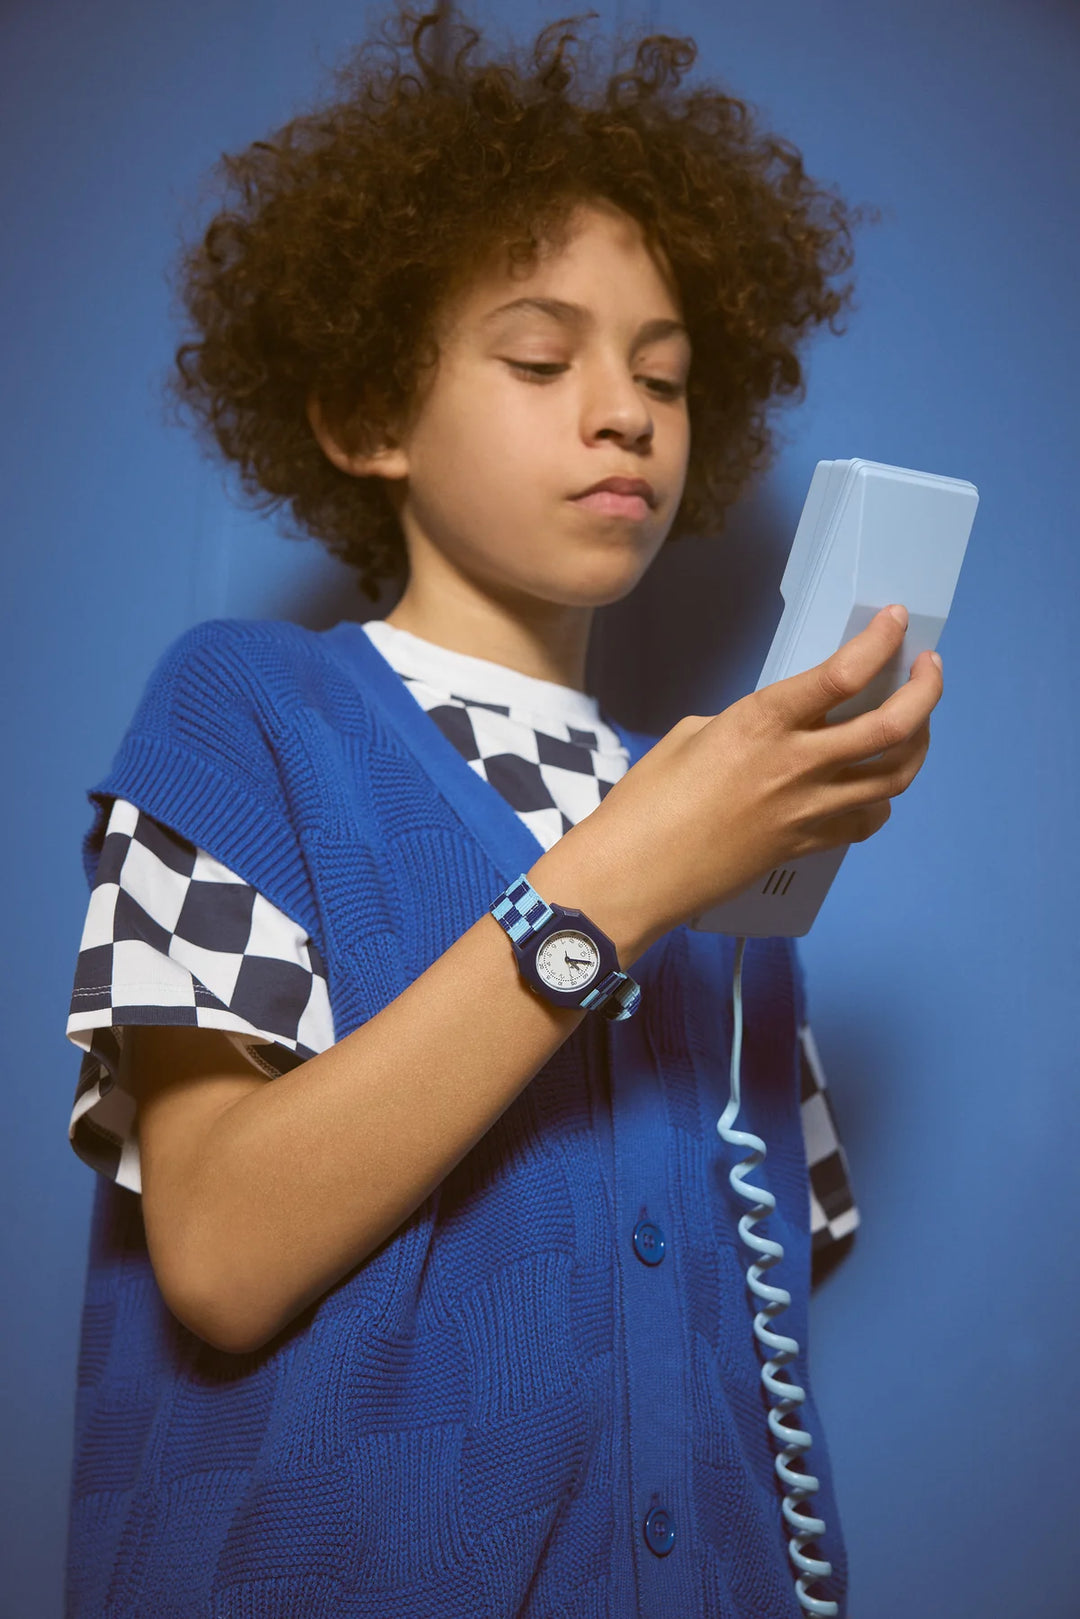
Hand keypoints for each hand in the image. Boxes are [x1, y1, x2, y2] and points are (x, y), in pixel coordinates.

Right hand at [532, 605, 942, 963]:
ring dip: (917, 742)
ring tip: (916, 721)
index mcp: (760, 725)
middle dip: (925, 690)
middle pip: (893, 726)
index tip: (897, 621)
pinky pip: (867, 819)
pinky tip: (874, 783)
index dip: (880, 640)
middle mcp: (796, 766)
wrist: (635, 876)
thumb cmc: (646, 805)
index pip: (844, 674)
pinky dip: (882, 797)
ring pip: (895, 775)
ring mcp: (807, 811)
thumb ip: (744, 722)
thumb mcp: (691, 735)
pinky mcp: (806, 846)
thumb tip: (776, 727)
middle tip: (929, 668)